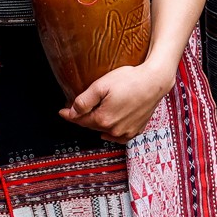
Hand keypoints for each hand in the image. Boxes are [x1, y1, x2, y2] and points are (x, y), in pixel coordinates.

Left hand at [59, 61, 175, 141]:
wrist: (155, 81)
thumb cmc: (130, 80)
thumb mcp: (101, 85)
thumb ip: (84, 100)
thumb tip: (71, 112)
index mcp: (103, 119)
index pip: (81, 120)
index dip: (69, 115)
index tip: (61, 111)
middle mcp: (114, 130)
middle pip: (92, 125)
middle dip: (84, 118)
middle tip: (76, 110)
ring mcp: (126, 132)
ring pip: (105, 131)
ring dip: (98, 124)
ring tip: (93, 115)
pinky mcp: (137, 130)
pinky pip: (120, 136)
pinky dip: (112, 133)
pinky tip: (109, 128)